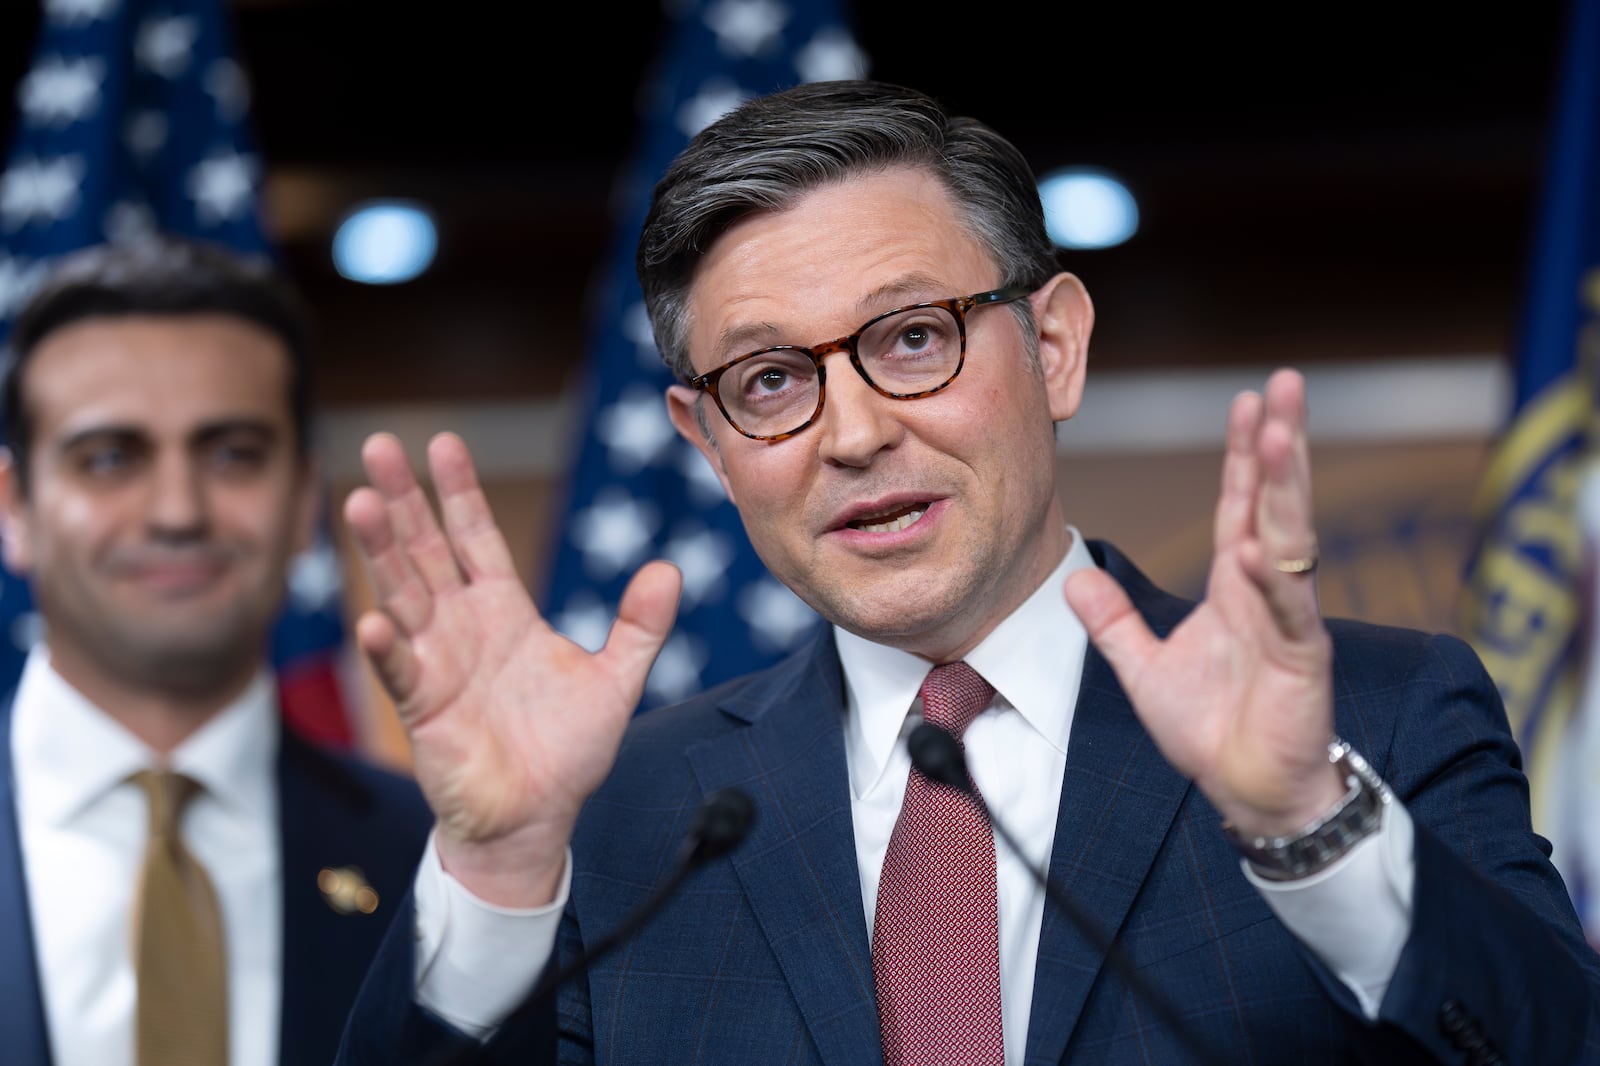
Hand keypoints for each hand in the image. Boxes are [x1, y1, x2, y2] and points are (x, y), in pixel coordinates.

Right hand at [344, 431, 680, 904]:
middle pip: (427, 550)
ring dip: (382, 552)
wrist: (537, 821)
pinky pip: (401, 672)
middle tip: (381, 445)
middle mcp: (462, 626)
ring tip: (360, 503)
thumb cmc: (567, 753)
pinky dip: (388, 647)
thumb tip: (669, 570)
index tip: (444, 442)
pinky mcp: (424, 709)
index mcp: (504, 610)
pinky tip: (373, 621)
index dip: (459, 492)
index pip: (475, 536)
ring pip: (402, 595)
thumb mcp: (616, 681)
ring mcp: (437, 664)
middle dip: (404, 499)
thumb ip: (640, 626)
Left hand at [1063, 368, 1342, 835]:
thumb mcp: (1144, 669)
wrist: (1250, 792)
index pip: (1239, 504)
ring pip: (1290, 543)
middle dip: (1280, 444)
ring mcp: (1289, 622)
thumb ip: (1114, 623)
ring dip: (1286, 490)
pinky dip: (1271, 581)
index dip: (1242, 455)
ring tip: (1280, 436)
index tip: (1246, 399)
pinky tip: (1257, 549)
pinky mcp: (1302, 661)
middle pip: (1275, 503)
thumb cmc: (1212, 730)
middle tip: (1285, 385)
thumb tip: (1073, 581)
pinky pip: (1286, 613)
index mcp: (1236, 586)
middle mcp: (1266, 591)